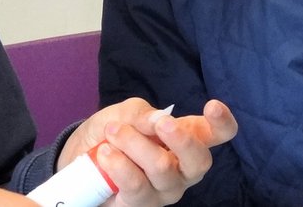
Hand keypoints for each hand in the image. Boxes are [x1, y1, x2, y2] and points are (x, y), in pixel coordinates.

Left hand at [59, 98, 237, 206]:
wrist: (80, 157)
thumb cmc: (113, 132)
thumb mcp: (125, 113)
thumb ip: (142, 115)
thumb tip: (158, 119)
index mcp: (188, 139)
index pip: (217, 134)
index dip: (222, 122)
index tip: (213, 106)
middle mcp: (183, 169)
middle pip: (199, 161)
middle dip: (181, 140)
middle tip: (160, 124)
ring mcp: (165, 190)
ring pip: (162, 169)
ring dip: (135, 145)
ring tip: (113, 132)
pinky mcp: (142, 205)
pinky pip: (137, 186)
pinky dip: (119, 165)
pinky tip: (105, 154)